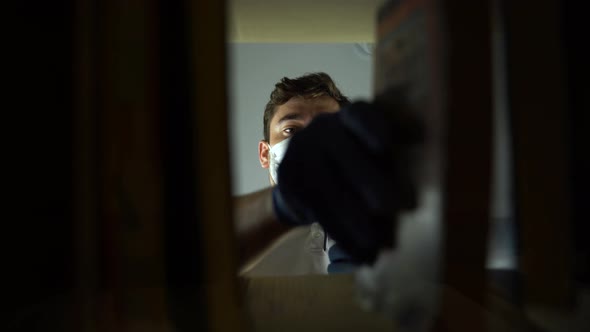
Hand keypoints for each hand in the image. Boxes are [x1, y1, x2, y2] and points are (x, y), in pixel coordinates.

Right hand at [274, 96, 423, 263]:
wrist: (304, 180)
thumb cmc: (355, 169)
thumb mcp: (371, 158)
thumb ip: (389, 165)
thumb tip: (413, 187)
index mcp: (350, 117)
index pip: (360, 115)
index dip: (371, 128)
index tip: (384, 145)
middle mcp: (323, 128)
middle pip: (346, 154)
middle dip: (369, 183)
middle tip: (390, 206)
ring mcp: (302, 151)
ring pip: (328, 188)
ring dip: (353, 220)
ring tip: (375, 243)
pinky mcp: (288, 178)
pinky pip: (315, 209)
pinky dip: (339, 233)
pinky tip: (358, 251)